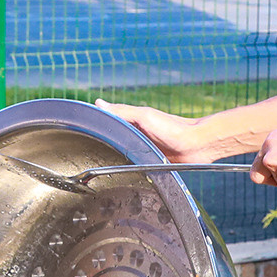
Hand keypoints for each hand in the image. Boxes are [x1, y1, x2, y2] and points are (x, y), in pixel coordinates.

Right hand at [94, 99, 218, 162]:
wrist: (196, 146)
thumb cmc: (174, 128)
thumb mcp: (144, 116)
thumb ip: (122, 111)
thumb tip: (99, 103)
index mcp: (132, 121)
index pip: (108, 121)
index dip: (95, 126)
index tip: (79, 131)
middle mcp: (136, 134)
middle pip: (112, 140)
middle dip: (100, 145)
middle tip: (85, 150)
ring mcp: (143, 149)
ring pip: (121, 154)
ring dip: (113, 158)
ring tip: (98, 163)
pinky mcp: (150, 162)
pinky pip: (133, 166)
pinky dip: (127, 168)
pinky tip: (121, 172)